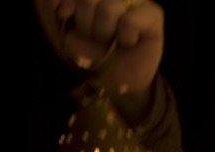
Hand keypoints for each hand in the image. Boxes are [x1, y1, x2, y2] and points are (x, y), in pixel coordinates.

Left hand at [35, 0, 164, 119]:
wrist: (119, 81)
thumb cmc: (97, 58)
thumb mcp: (74, 43)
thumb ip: (66, 22)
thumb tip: (61, 10)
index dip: (68, 2)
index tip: (63, 15)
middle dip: (84, 23)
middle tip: (93, 37)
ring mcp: (135, 1)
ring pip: (109, 7)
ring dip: (103, 32)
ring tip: (110, 42)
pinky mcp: (153, 14)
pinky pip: (130, 19)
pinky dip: (125, 36)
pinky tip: (128, 42)